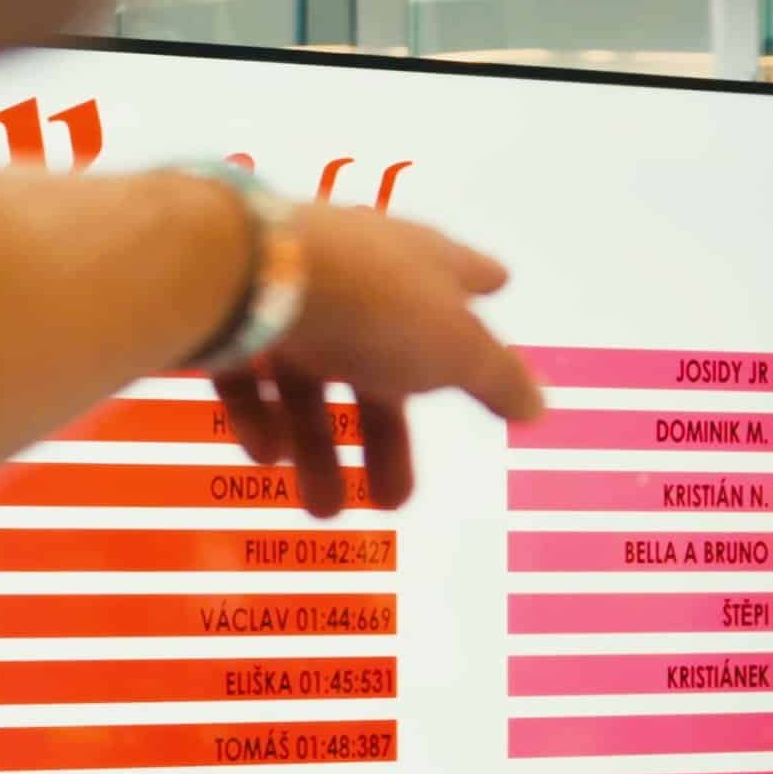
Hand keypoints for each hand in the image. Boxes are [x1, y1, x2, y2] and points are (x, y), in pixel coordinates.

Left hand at [213, 200, 542, 516]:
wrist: (253, 274)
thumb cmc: (374, 307)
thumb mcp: (456, 350)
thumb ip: (497, 380)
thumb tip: (541, 407)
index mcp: (419, 264)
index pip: (461, 274)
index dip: (481, 282)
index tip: (499, 280)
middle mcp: (355, 270)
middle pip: (378, 362)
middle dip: (385, 438)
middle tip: (395, 503)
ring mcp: (289, 290)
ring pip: (309, 381)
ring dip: (318, 449)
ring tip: (324, 509)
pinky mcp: (231, 313)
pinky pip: (251, 375)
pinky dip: (263, 418)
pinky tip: (269, 455)